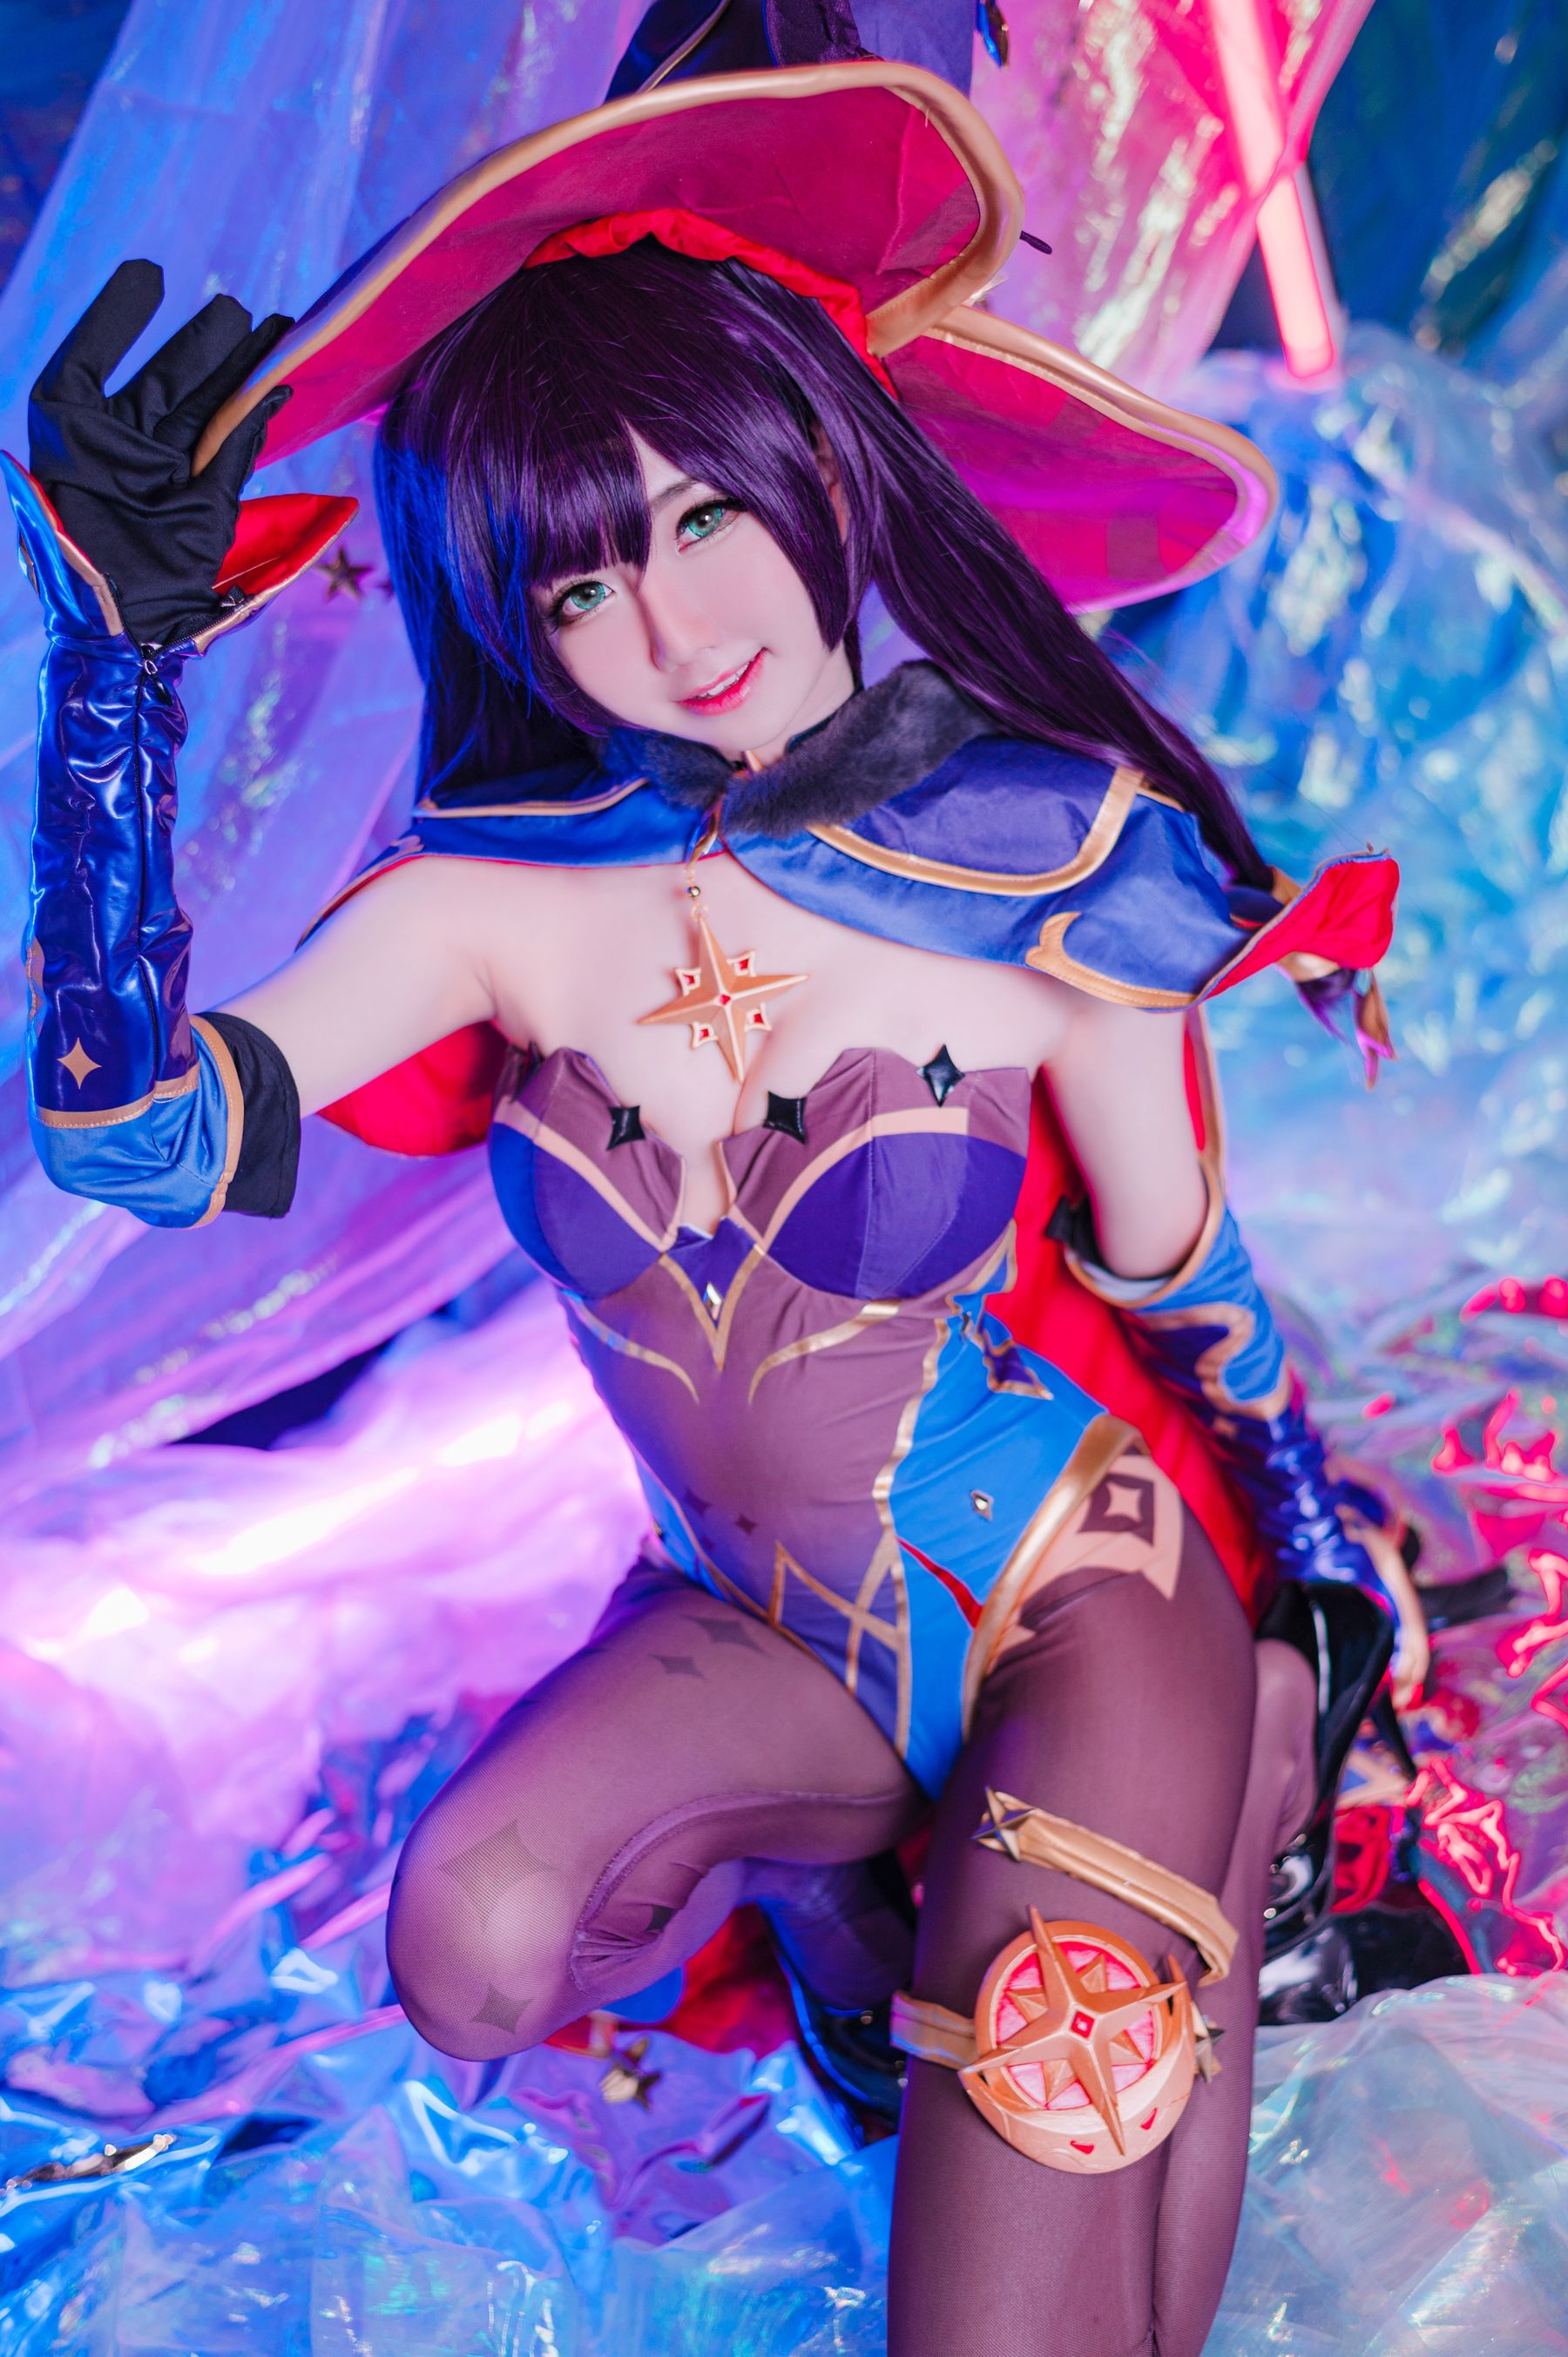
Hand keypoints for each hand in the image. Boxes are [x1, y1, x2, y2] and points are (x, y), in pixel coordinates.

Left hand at [28, 259, 292, 646]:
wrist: (127, 647)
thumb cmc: (83, 583)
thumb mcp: (59, 512)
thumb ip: (67, 455)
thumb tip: (36, 437)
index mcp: (71, 444)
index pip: (87, 365)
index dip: (115, 319)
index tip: (151, 277)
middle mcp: (117, 453)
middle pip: (161, 381)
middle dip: (200, 344)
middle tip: (236, 310)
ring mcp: (162, 475)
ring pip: (203, 408)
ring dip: (240, 371)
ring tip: (275, 330)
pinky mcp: (202, 502)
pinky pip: (232, 447)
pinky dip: (256, 416)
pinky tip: (277, 382)